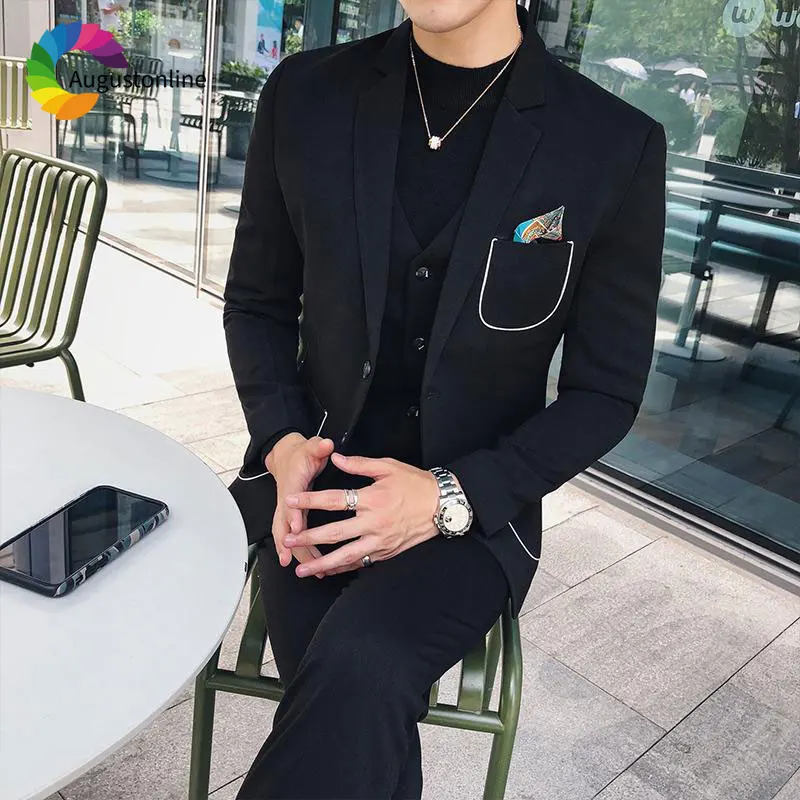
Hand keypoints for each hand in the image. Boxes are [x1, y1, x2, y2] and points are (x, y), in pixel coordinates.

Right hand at [266, 433, 334, 571]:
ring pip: (286, 535)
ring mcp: (287, 510)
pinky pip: (292, 536)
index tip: (297, 526)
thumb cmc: (301, 454)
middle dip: (287, 543)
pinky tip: (309, 564)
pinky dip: (297, 551)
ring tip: (307, 569)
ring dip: (294, 552)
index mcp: (292, 484)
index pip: (291, 501)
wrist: (287, 457)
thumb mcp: (311, 447)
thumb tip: (326, 444)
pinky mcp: (292, 516)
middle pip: (283, 524)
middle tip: (292, 559)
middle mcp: (286, 500)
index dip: (293, 514)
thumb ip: (318, 446)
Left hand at [282, 453, 439, 577]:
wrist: (442, 506)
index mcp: (372, 499)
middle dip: (308, 537)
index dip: (310, 501)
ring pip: (345, 556)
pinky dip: (342, 569)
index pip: (334, 500)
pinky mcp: (386, 552)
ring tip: (302, 568)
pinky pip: (360, 563)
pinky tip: (327, 572)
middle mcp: (374, 523)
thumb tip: (336, 458)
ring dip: (321, 563)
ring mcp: (380, 541)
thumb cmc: (416, 484)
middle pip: (334, 533)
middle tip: (289, 539)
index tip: (291, 501)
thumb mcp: (389, 467)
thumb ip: (360, 464)